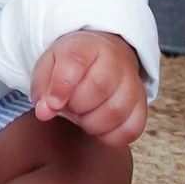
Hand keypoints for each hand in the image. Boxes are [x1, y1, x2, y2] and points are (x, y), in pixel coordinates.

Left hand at [28, 31, 147, 147]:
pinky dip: (111, 137)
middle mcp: (116, 62)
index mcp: (88, 47)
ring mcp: (132, 84)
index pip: (76, 63)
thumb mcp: (49, 65)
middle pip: (98, 87)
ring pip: (116, 111)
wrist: (103, 58)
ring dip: (92, 123)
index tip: (52, 103)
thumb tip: (44, 112)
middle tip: (70, 106)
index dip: (61, 87)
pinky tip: (99, 128)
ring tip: (83, 115)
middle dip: (76, 106)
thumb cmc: (72, 65)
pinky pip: (132, 129)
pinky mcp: (141, 105)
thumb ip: (42, 87)